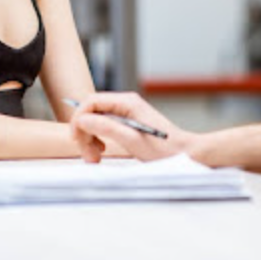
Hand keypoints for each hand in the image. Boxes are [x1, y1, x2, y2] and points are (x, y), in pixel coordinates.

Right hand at [70, 92, 190, 162]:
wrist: (183, 153)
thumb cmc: (163, 148)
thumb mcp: (131, 140)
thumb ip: (106, 127)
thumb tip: (82, 120)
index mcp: (127, 102)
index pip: (91, 101)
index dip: (78, 118)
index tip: (77, 139)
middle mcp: (125, 104)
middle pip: (91, 112)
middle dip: (85, 133)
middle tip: (89, 156)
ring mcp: (125, 113)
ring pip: (95, 121)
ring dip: (90, 139)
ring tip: (96, 157)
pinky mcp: (126, 124)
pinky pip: (103, 128)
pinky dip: (98, 140)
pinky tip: (102, 151)